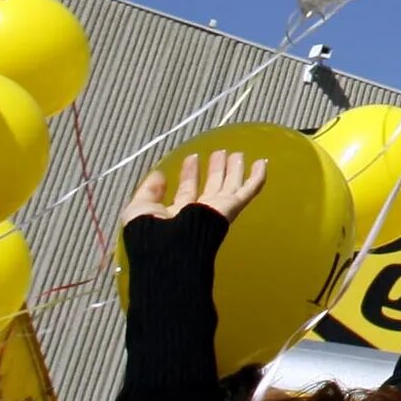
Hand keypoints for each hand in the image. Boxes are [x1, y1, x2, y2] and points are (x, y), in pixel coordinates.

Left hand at [123, 149, 268, 227]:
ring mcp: (218, 209)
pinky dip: (257, 177)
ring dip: (234, 169)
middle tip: (220, 153)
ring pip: (230, 185)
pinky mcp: (231, 208)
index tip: (192, 158)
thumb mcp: (139, 208)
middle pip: (212, 187)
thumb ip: (148, 191)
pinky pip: (248, 191)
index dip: (189, 174)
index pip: (187, 190)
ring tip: (237, 153)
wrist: (169, 248)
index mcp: (178, 214)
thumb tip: (159, 174)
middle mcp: (199, 212)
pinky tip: (262, 163)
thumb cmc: (150, 231)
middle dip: (215, 170)